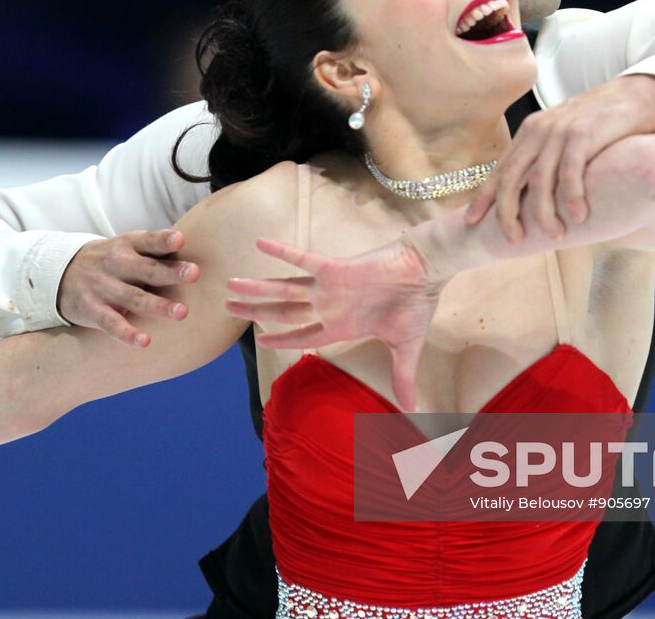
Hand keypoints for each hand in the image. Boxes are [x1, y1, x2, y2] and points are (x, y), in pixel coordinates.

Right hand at [58, 229, 198, 347]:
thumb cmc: (110, 260)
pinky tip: (145, 341)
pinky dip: (127, 333)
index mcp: (128, 245)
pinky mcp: (92, 310)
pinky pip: (112, 324)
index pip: (148, 241)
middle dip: (170, 272)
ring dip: (158, 306)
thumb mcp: (127, 247)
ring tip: (182, 313)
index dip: (164, 240)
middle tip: (195, 273)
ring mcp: (103, 288)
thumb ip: (157, 250)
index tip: (181, 240)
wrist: (60, 273)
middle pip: (147, 269)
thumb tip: (201, 247)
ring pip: (134, 298)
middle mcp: (116, 264)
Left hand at [224, 236, 443, 411]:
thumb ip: (402, 376)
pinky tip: (259, 244)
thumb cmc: (416, 304)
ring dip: (258, 288)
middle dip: (256, 311)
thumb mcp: (406, 347)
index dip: (280, 339)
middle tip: (228, 309)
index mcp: (342, 326)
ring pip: (285, 288)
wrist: (427, 271)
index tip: (259, 341)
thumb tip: (412, 409)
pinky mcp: (335, 268)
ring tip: (231, 285)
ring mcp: (328, 287)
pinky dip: (282, 252)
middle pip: (284, 311)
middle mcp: (329, 306)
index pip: (303, 335)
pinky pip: (303, 259)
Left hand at [465, 74, 654, 242]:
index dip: (484, 197)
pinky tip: (577, 216)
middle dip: (507, 213)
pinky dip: (571, 198)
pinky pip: (570, 173)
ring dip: (544, 213)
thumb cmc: (599, 124)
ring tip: (554, 234)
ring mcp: (560, 132)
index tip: (471, 221)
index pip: (501, 169)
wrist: (633, 95)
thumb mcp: (563, 139)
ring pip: (540, 180)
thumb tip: (532, 197)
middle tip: (515, 239)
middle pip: (512, 178)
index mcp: (529, 133)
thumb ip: (546, 160)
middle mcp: (539, 131)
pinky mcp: (583, 135)